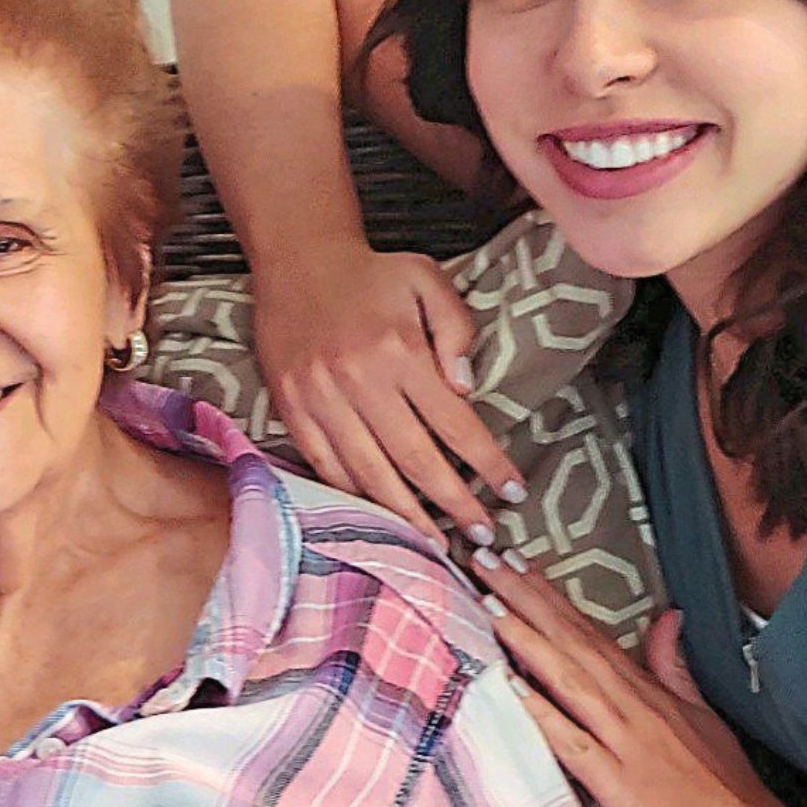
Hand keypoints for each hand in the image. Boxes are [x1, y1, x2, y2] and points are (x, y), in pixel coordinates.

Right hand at [254, 247, 526, 544]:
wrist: (297, 260)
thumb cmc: (372, 274)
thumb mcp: (427, 280)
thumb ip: (456, 329)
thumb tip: (467, 388)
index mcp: (399, 350)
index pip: (455, 422)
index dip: (488, 462)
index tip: (513, 490)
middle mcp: (358, 380)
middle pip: (415, 459)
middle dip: (454, 503)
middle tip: (482, 535)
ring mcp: (320, 399)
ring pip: (369, 473)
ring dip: (406, 516)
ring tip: (435, 545)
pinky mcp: (292, 410)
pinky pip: (326, 466)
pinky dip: (354, 497)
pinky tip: (380, 519)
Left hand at [469, 549, 797, 806]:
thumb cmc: (731, 795)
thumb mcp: (706, 719)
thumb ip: (676, 669)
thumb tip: (667, 618)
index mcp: (653, 694)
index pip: (592, 634)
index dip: (551, 597)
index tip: (516, 562)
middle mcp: (636, 709)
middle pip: (574, 642)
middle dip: (526, 597)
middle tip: (485, 556)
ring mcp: (626, 744)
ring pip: (569, 678)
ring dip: (526, 637)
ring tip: (488, 600)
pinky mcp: (619, 785)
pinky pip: (571, 741)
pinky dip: (539, 710)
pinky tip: (507, 684)